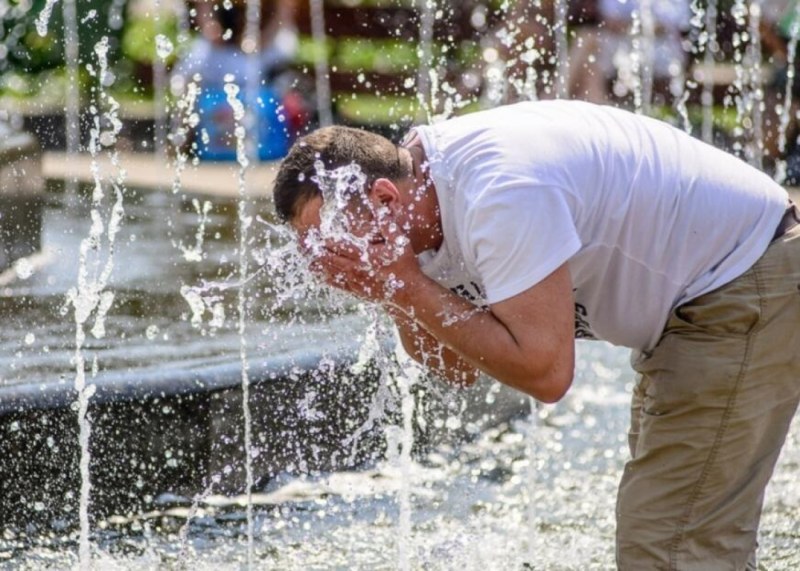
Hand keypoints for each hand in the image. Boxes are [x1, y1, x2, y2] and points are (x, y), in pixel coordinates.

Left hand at [308, 208, 422, 303]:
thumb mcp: (400, 240)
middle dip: (312, 249)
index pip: (338, 245)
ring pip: (327, 272)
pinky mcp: (354, 291)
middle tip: (300, 240)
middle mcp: (356, 270)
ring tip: (303, 253)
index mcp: (365, 256)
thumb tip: (377, 204)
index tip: (313, 230)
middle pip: (327, 259)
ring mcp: (354, 282)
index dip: (323, 238)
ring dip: (314, 262)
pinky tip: (315, 269)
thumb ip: (387, 222)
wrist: (408, 294)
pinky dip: (322, 275)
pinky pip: (333, 283)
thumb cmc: (405, 265)